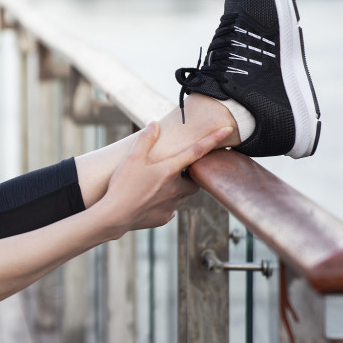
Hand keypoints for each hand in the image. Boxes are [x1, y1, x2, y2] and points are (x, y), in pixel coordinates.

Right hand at [100, 122, 231, 234]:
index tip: (228, 129)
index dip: (213, 139)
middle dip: (188, 176)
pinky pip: (170, 209)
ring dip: (175, 190)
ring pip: (181, 196)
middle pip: (192, 180)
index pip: (196, 151)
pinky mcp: (164, 218)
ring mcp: (171, 205)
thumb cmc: (122, 186)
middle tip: (172, 172)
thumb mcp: (131, 158)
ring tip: (154, 188)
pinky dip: (163, 204)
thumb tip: (154, 124)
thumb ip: (145, 140)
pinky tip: (148, 202)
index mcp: (169, 170)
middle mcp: (175, 188)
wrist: (114, 217)